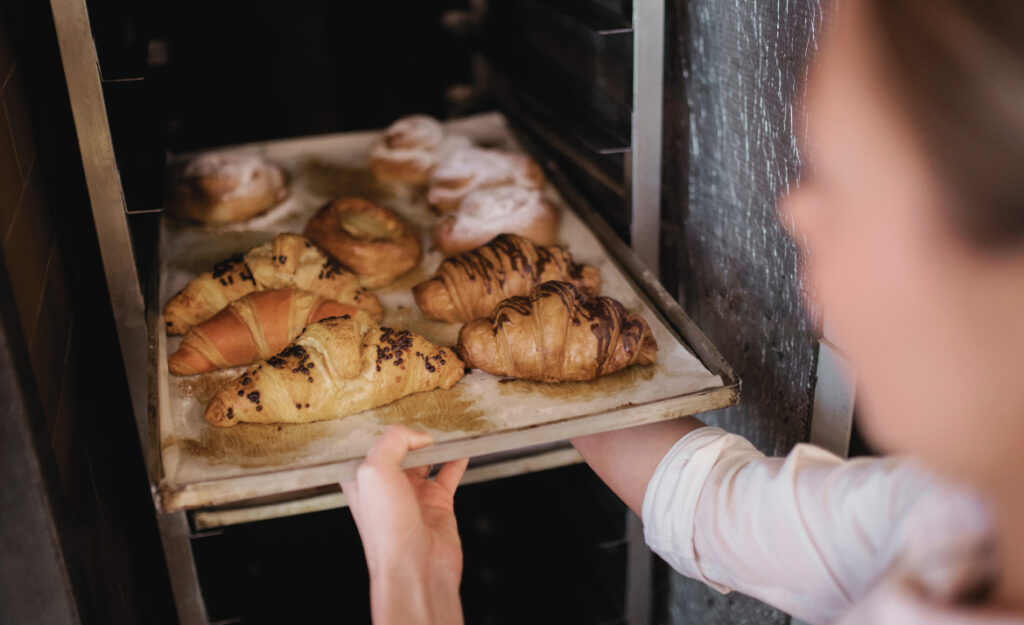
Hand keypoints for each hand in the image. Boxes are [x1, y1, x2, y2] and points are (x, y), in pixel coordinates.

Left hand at [342, 425, 467, 624]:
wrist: (416, 569)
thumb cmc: (387, 530)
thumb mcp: (375, 471)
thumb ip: (393, 441)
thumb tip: (419, 436)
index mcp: (362, 480)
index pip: (368, 446)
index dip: (378, 429)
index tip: (391, 411)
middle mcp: (386, 487)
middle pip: (399, 450)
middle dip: (410, 434)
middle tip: (425, 414)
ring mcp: (413, 495)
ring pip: (426, 459)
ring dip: (436, 444)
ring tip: (446, 426)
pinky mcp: (438, 503)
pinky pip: (450, 473)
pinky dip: (457, 458)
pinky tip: (463, 447)